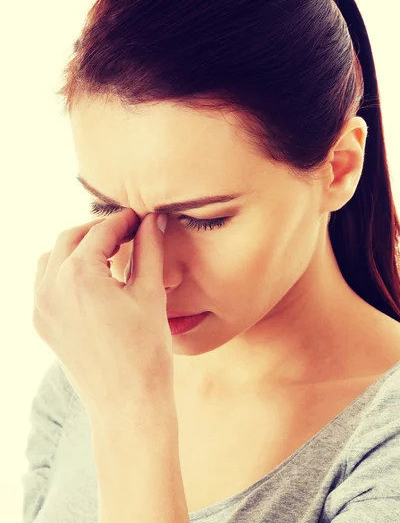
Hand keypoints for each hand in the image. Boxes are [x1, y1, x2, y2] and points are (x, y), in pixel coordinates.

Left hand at [33, 209, 172, 427]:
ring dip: (77, 248)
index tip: (141, 217)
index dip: (124, 220)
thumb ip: (149, 248)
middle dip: (98, 230)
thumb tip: (154, 219)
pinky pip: (45, 283)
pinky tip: (91, 278)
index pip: (101, 232)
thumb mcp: (150, 293)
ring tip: (108, 253)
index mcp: (79, 276)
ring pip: (52, 258)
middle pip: (70, 238)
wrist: (127, 404)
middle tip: (128, 231)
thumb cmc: (145, 351)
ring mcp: (41, 307)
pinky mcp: (41, 324)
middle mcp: (50, 287)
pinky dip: (64, 271)